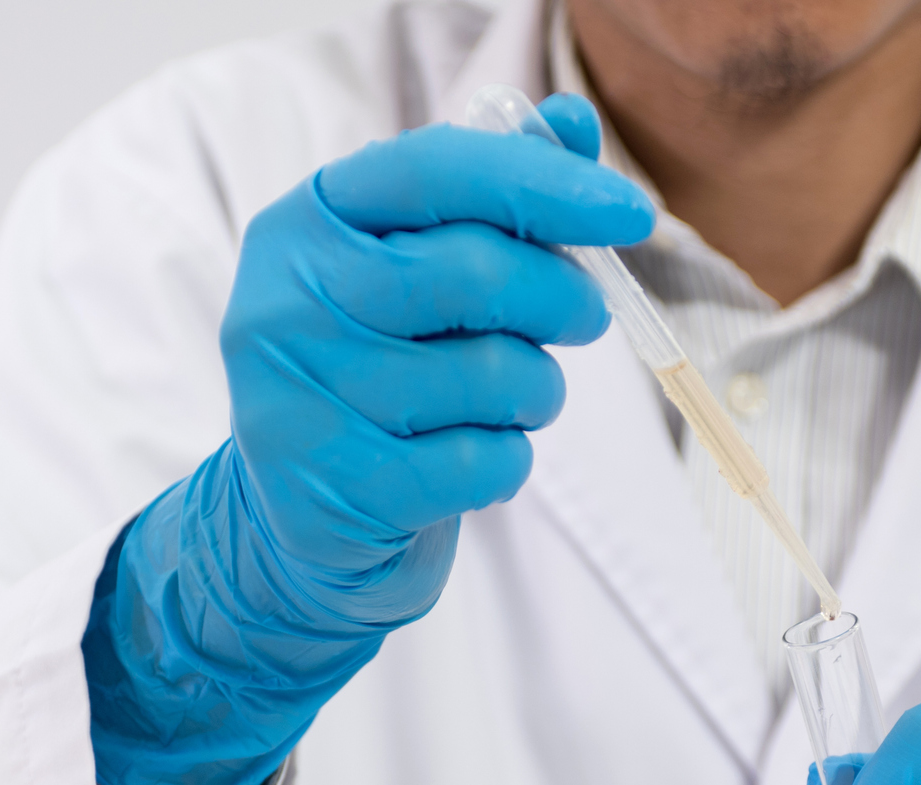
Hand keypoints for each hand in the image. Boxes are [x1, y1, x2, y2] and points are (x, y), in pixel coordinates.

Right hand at [84, 97, 652, 784]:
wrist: (299, 524)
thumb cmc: (379, 375)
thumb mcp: (417, 274)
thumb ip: (492, 197)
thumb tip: (574, 124)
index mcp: (308, 223)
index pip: (440, 171)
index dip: (548, 185)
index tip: (631, 212)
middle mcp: (289, 302)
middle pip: (477, 273)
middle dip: (562, 299)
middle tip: (585, 319)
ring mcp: (305, 398)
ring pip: (495, 374)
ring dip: (539, 391)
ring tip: (515, 399)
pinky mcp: (340, 487)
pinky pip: (485, 461)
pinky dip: (509, 460)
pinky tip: (475, 458)